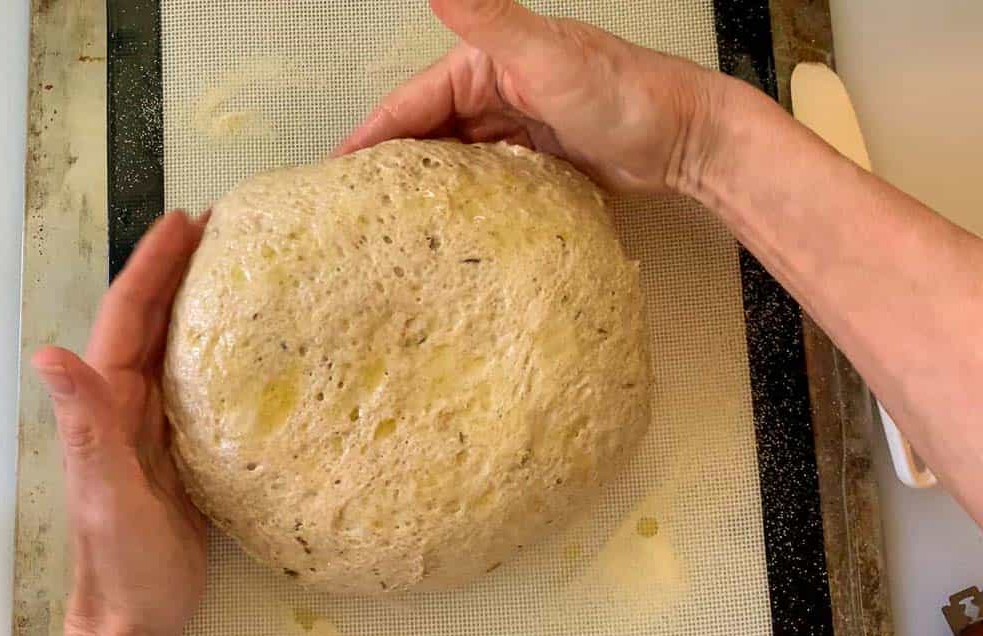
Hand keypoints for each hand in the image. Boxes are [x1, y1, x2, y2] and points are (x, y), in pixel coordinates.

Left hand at [33, 211, 208, 635]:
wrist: (139, 615)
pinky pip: (204, 384)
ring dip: (201, 301)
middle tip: (222, 225)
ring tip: (239, 264)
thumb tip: (48, 354)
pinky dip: (223, 350)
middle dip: (179, 267)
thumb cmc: (120, 560)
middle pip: (154, 319)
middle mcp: (129, 402)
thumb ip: (85, 425)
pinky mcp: (187, 448)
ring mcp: (158, 424)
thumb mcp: (104, 490)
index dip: (152, 265)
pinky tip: (254, 342)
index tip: (185, 221)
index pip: (129, 316)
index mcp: (108, 401)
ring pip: (178, 346)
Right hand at [336, 0, 743, 195]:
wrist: (687, 138)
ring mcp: (513, 130)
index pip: (410, 102)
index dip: (370, 136)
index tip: (334, 174)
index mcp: (482, 64)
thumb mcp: (547, 55)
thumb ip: (489, 18)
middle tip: (353, 212)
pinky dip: (460, 202)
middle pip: (425, 134)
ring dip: (423, 189)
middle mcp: (492, 92)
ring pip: (452, 161)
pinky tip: (444, 229)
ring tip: (388, 228)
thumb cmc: (622, 92)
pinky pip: (483, 182)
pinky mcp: (534, 163)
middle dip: (389, 167)